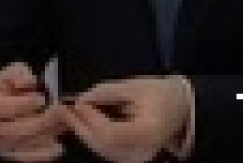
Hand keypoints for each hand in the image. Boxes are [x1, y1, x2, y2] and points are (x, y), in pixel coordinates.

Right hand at [0, 62, 67, 161]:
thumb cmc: (5, 90)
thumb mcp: (9, 75)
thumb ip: (19, 74)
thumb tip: (29, 82)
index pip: (2, 108)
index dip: (23, 104)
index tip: (40, 98)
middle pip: (14, 132)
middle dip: (40, 123)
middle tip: (60, 113)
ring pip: (23, 147)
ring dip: (46, 138)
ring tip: (63, 126)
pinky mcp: (10, 156)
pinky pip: (28, 159)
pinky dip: (44, 154)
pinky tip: (58, 146)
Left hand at [61, 76, 190, 162]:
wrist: (179, 108)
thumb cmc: (161, 94)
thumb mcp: (134, 86)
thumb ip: (106, 92)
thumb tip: (80, 99)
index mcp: (149, 132)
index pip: (111, 132)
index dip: (90, 119)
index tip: (76, 102)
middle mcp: (143, 152)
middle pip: (102, 145)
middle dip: (79, 126)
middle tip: (63, 109)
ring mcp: (136, 159)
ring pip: (100, 150)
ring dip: (82, 132)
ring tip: (69, 114)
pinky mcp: (130, 158)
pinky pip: (105, 150)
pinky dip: (91, 137)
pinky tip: (81, 124)